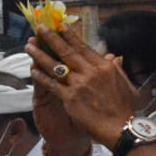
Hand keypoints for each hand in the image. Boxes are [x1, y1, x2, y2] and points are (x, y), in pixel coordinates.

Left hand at [27, 27, 137, 148]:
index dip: (70, 36)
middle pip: (67, 52)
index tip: (60, 26)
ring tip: (29, 46)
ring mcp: (79, 85)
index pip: (83, 47)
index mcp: (104, 67)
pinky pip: (52, 85)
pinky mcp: (70, 99)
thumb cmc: (125, 109)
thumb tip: (114, 56)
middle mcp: (90, 72)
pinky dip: (41, 77)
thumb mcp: (126, 84)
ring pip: (55, 66)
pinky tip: (32, 70)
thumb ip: (118, 69)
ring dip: (40, 55)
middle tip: (40, 28)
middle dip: (51, 38)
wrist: (120, 129)